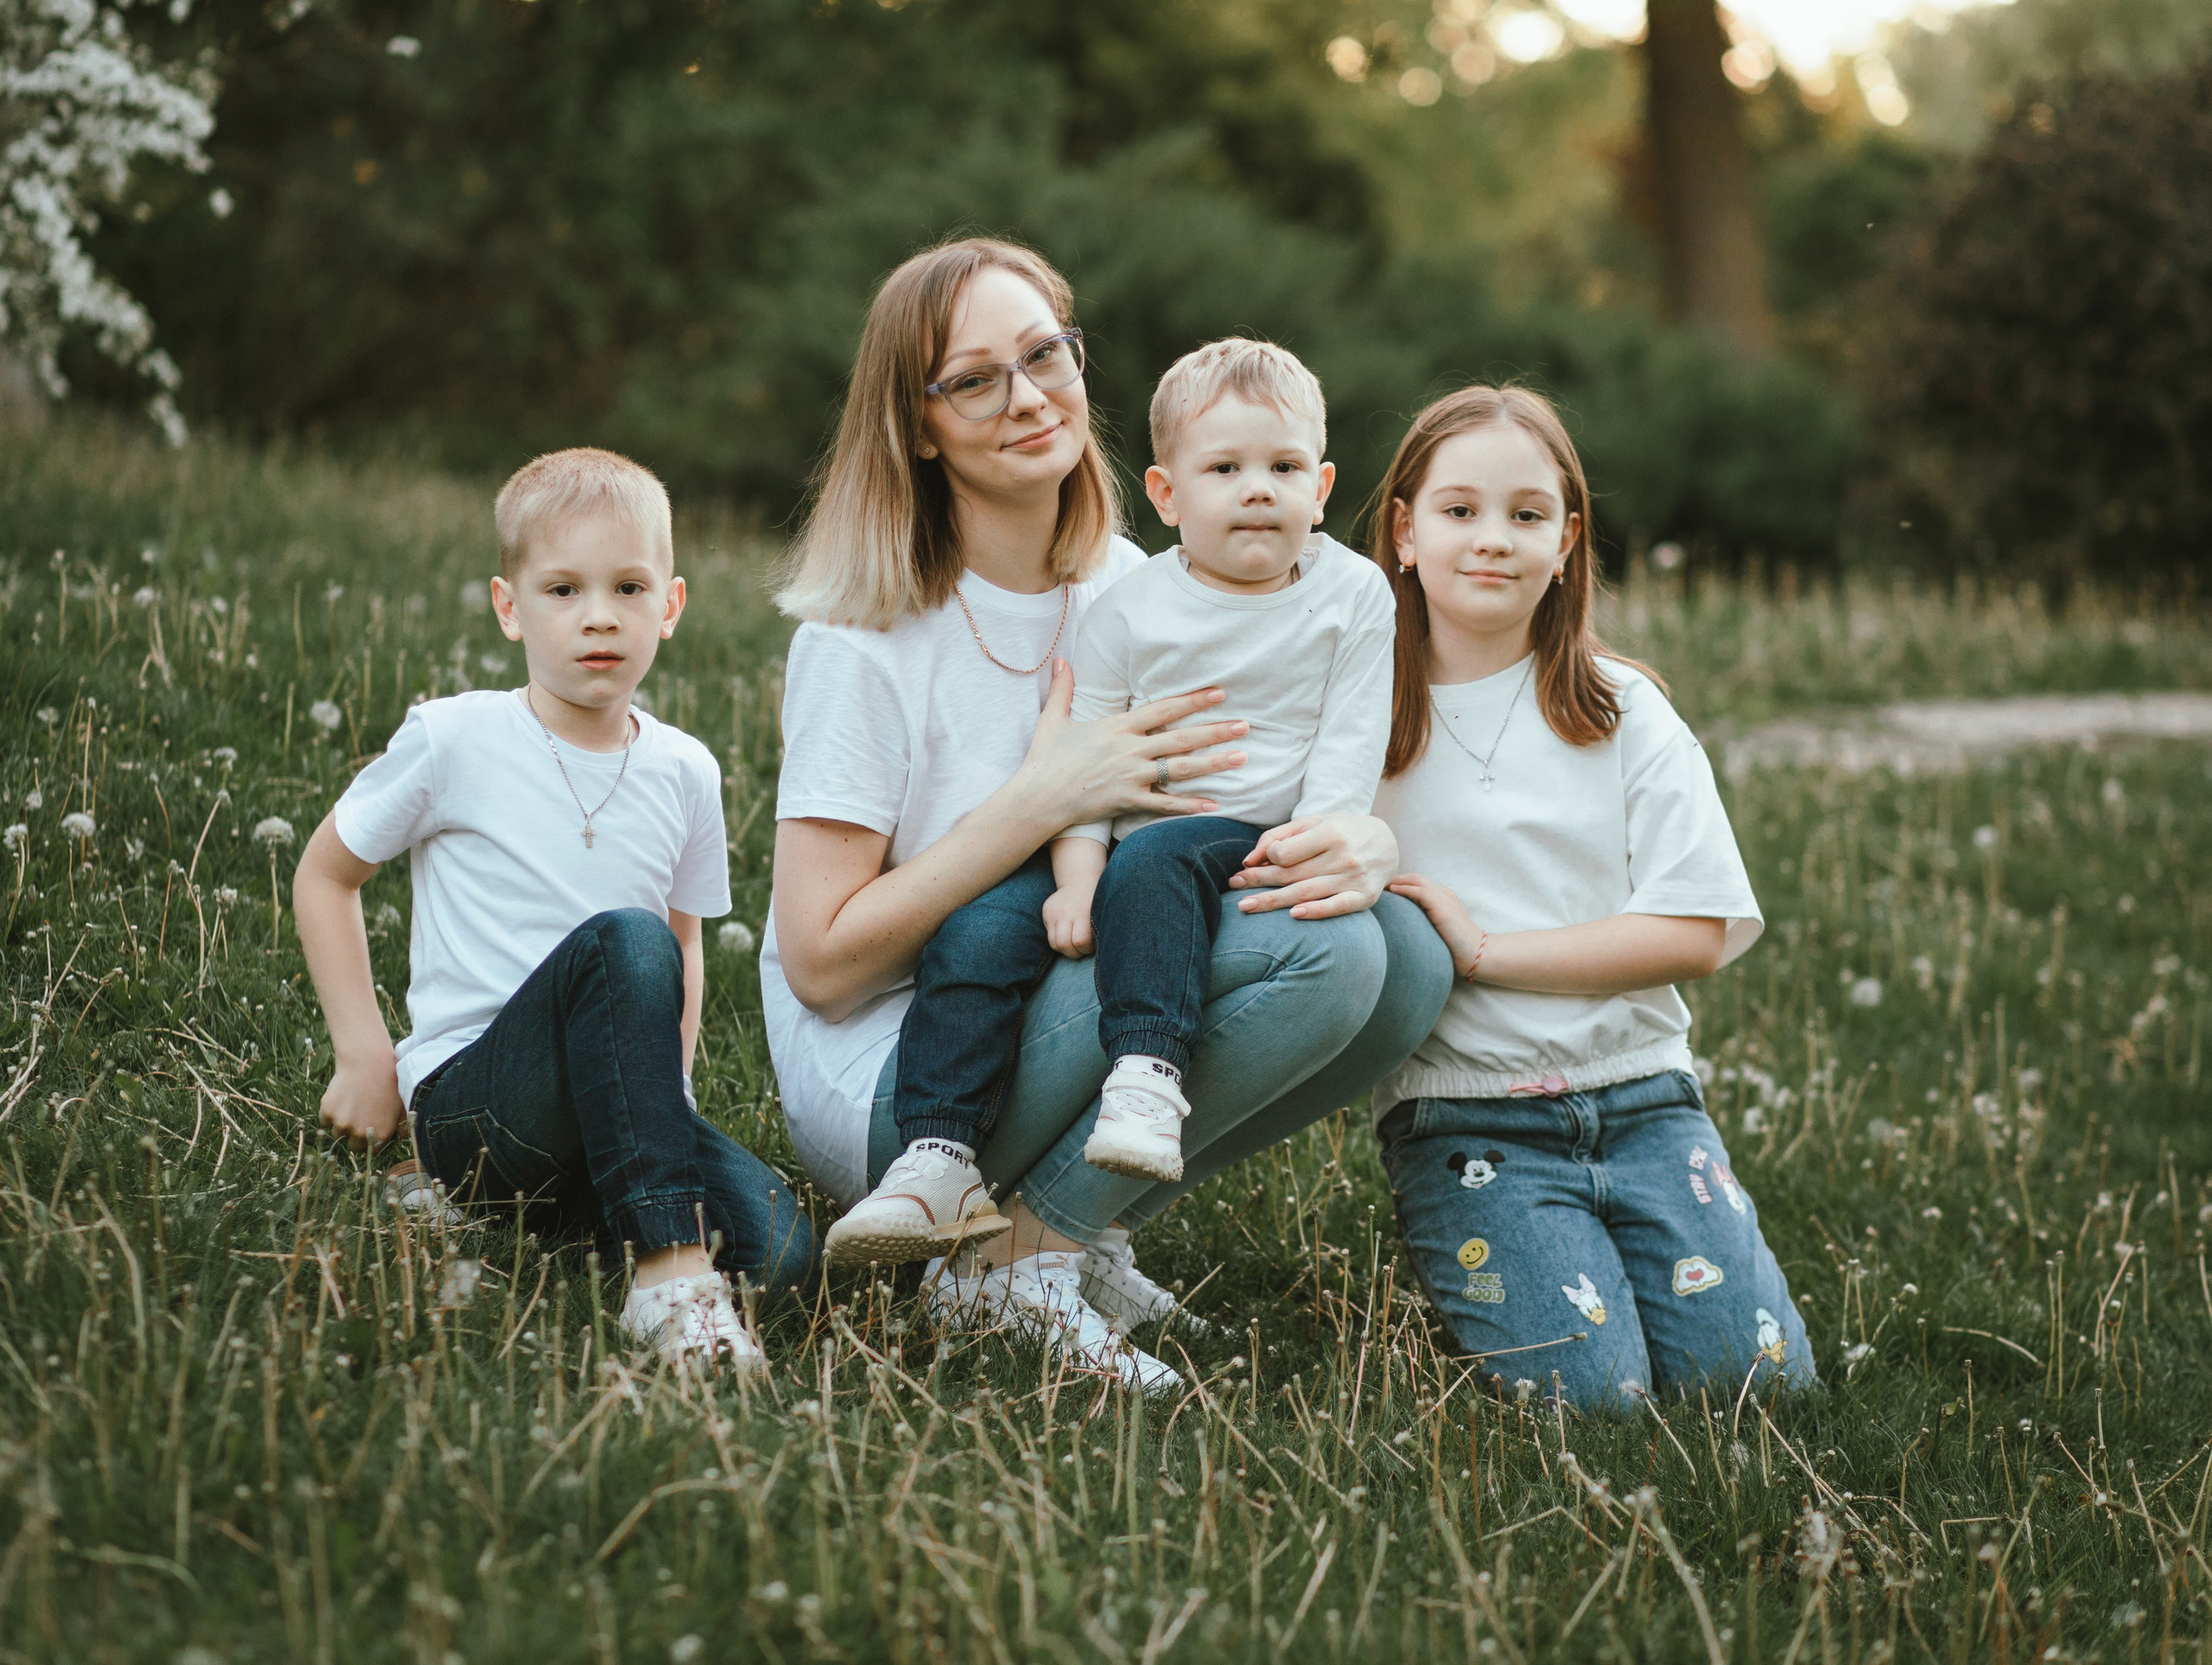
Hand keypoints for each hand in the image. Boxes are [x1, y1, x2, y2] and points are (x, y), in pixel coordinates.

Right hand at [320, 1054, 404, 1151]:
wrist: (369, 1061)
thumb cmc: (389, 1082)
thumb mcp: (401, 1105)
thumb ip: (402, 1125)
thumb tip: (402, 1137)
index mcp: (380, 1136)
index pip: (370, 1151)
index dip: (368, 1140)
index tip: (367, 1129)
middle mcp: (360, 1134)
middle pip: (351, 1146)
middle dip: (353, 1135)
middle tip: (357, 1117)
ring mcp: (342, 1123)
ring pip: (336, 1132)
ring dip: (340, 1123)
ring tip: (350, 1104)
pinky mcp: (328, 1111)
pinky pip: (325, 1120)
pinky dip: (329, 1113)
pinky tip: (340, 1098)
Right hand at [1016, 661, 1250, 826]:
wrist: (1036, 798)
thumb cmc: (1044, 759)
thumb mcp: (1052, 719)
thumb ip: (1063, 689)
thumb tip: (1061, 660)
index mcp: (1116, 727)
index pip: (1163, 709)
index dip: (1192, 700)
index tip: (1219, 693)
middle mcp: (1129, 750)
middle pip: (1180, 738)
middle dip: (1215, 731)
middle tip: (1245, 725)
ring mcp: (1131, 776)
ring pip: (1180, 769)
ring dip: (1213, 763)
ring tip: (1241, 758)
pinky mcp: (1128, 801)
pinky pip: (1165, 804)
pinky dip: (1190, 805)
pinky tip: (1215, 804)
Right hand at [1043, 882, 1096, 958]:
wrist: (1081, 880)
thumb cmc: (1096, 901)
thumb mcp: (1101, 913)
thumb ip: (1098, 930)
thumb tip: (1100, 950)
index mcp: (1083, 912)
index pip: (1080, 941)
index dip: (1086, 949)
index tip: (1091, 946)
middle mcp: (1066, 912)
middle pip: (1064, 945)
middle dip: (1074, 953)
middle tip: (1081, 949)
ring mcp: (1053, 912)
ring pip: (1054, 943)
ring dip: (1064, 949)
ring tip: (1073, 944)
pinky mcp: (1046, 911)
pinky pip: (1049, 935)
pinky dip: (1057, 939)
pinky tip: (1066, 934)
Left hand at [1228, 813, 1397, 918]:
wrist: (1388, 843)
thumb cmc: (1344, 830)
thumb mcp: (1316, 822)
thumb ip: (1282, 835)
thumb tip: (1250, 858)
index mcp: (1331, 833)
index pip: (1286, 852)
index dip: (1266, 858)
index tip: (1253, 863)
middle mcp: (1344, 856)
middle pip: (1291, 874)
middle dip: (1258, 882)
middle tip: (1234, 886)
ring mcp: (1355, 879)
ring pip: (1306, 893)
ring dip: (1272, 901)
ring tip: (1245, 906)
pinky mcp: (1365, 898)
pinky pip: (1337, 907)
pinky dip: (1316, 912)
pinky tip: (1293, 915)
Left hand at [1386, 872, 1483, 977]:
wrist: (1476, 953)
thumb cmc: (1456, 948)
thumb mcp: (1438, 930)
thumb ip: (1425, 923)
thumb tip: (1403, 928)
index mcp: (1444, 898)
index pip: (1420, 884)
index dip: (1402, 884)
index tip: (1385, 891)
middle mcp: (1444, 894)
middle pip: (1417, 878)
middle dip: (1397, 879)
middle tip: (1379, 886)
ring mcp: (1444, 899)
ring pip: (1417, 881)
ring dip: (1397, 881)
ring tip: (1382, 887)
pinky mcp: (1442, 906)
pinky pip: (1420, 891)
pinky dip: (1405, 889)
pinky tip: (1392, 892)